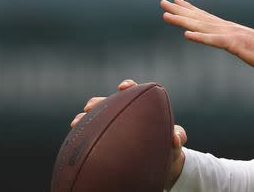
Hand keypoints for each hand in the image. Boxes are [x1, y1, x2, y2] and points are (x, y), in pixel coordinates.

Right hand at [70, 79, 186, 189]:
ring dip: (86, 119)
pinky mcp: (107, 141)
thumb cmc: (169, 149)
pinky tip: (74, 138)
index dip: (128, 87)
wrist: (160, 166)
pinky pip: (93, 136)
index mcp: (144, 110)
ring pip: (98, 118)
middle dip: (98, 102)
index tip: (123, 87)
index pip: (136, 93)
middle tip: (90, 107)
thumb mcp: (176, 143)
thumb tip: (175, 137)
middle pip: (110, 103)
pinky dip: (83, 135)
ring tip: (77, 122)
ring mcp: (116, 128)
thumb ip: (178, 137)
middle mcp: (127, 116)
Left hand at [161, 0, 253, 71]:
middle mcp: (227, 27)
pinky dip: (200, 38)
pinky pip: (214, 41)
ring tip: (166, 16)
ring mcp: (231, 35)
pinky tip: (187, 35)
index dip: (189, 9)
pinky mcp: (236, 45)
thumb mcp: (247, 44)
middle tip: (162, 3)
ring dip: (184, 21)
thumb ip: (236, 41)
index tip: (175, 1)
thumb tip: (230, 41)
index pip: (205, 16)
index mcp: (229, 28)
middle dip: (180, 10)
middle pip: (199, 18)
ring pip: (202, 26)